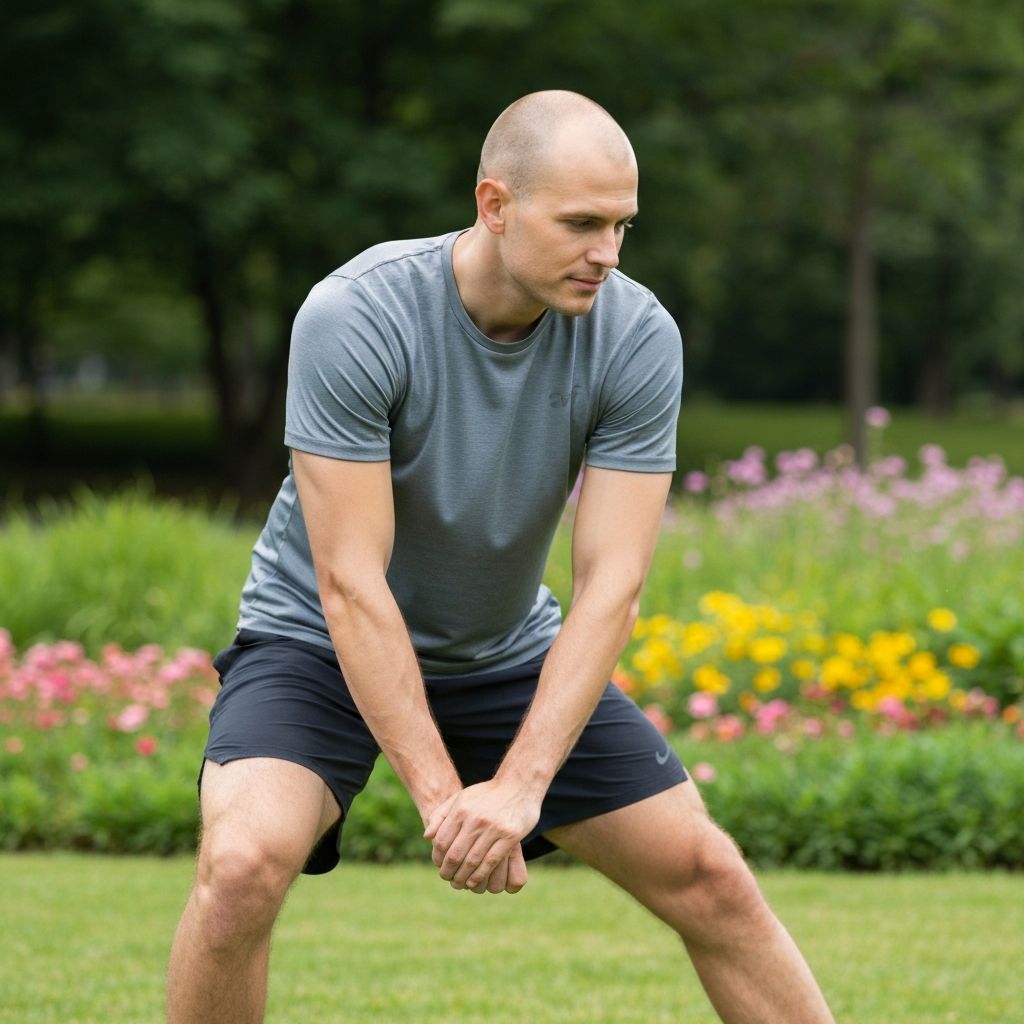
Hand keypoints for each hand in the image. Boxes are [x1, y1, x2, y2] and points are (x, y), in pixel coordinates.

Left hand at [423, 781, 539, 893]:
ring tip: (459, 883)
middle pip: (455, 854)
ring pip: (472, 860)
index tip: (439, 866)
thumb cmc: (487, 793)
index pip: (442, 841)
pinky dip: (480, 874)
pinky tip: (475, 880)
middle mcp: (475, 819)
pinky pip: (491, 861)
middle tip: (447, 879)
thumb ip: (441, 815)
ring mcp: (493, 828)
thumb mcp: (461, 797)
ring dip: (463, 877)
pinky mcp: (509, 836)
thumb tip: (427, 837)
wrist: (519, 784)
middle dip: (449, 871)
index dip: (438, 858)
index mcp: (461, 810)